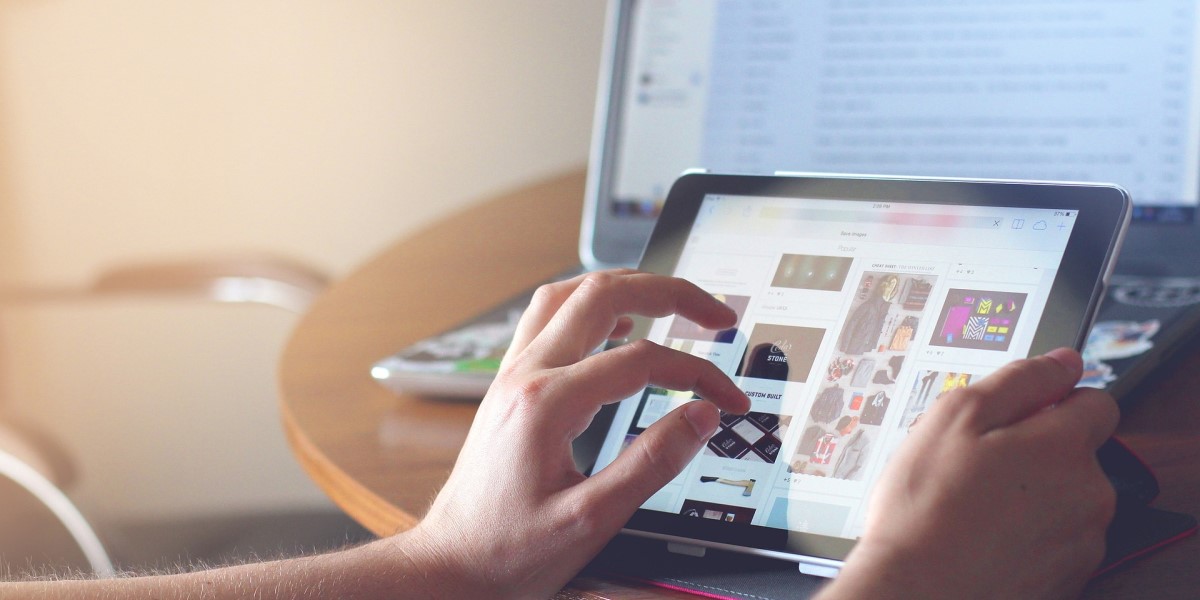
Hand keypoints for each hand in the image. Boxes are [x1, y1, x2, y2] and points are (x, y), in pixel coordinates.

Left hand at [399, 270, 749, 597]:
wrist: (450, 562)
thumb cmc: (508, 549)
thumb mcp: (591, 520)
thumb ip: (651, 464)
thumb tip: (700, 417)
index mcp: (546, 404)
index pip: (641, 361)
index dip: (697, 372)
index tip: (728, 398)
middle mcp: (525, 375)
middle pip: (602, 294)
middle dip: (669, 293)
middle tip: (716, 314)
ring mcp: (512, 374)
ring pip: (570, 294)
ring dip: (627, 287)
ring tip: (672, 302)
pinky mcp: (510, 385)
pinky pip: (549, 318)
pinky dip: (592, 306)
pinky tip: (618, 324)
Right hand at [819, 348, 1118, 599]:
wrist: (918, 593)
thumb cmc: (926, 509)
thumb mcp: (954, 417)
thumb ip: (1018, 381)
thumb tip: (1061, 362)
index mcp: (1065, 446)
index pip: (1094, 400)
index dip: (1052, 400)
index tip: (1017, 414)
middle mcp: (1089, 493)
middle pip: (1077, 452)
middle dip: (1035, 450)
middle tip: (977, 463)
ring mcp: (1082, 540)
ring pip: (1065, 498)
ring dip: (1031, 495)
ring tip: (974, 504)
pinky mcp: (1069, 577)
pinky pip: (1055, 540)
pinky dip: (1028, 535)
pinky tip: (984, 536)